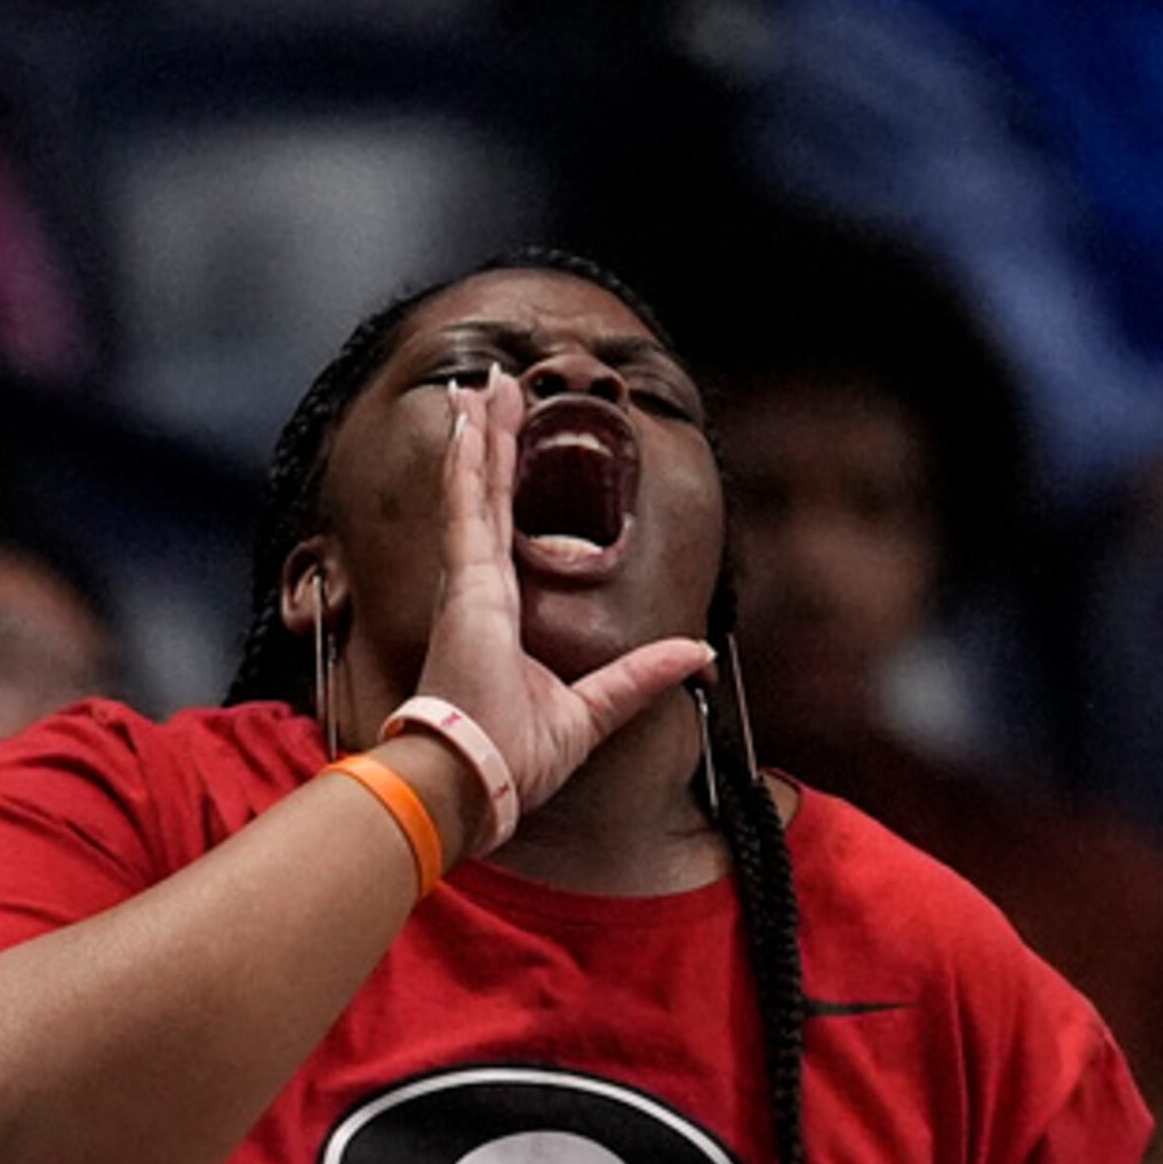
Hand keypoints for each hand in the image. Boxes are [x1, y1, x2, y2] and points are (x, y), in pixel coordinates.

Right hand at [406, 372, 716, 844]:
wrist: (478, 780)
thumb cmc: (513, 757)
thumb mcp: (594, 709)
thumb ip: (639, 677)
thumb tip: (695, 654)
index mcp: (497, 614)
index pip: (501, 529)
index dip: (501, 481)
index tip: (500, 439)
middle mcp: (477, 591)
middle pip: (486, 496)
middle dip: (490, 440)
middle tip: (489, 389)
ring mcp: (468, 583)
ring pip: (475, 489)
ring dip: (480, 433)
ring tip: (481, 384)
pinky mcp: (467, 584)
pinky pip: (468, 507)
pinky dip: (467, 462)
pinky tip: (468, 421)